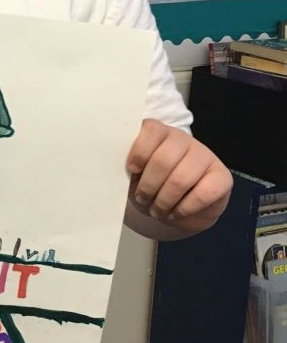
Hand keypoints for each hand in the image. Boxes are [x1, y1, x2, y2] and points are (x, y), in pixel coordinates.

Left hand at [125, 119, 232, 237]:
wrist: (180, 208)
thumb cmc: (154, 186)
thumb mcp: (137, 175)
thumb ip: (131, 166)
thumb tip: (120, 168)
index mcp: (161, 133)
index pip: (151, 130)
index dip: (139, 152)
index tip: (132, 170)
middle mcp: (184, 140)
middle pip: (163, 160)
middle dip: (148, 186)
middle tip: (143, 199)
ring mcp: (206, 157)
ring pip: (180, 179)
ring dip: (163, 201)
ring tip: (156, 210)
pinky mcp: (222, 178)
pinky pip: (202, 194)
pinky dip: (184, 209)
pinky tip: (175, 212)